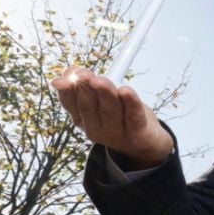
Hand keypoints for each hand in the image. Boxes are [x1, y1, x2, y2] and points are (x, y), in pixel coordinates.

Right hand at [50, 66, 173, 169]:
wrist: (146, 144)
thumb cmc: (122, 115)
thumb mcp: (101, 100)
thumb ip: (87, 84)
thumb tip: (71, 70)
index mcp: (83, 120)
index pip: (70, 104)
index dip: (67, 89)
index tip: (68, 75)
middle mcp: (96, 128)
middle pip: (89, 106)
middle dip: (85, 88)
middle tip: (83, 74)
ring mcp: (117, 133)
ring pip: (111, 109)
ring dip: (105, 93)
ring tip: (99, 80)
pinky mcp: (137, 133)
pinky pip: (134, 115)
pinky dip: (130, 102)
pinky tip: (125, 91)